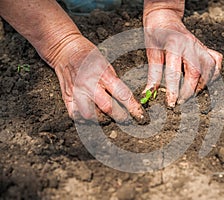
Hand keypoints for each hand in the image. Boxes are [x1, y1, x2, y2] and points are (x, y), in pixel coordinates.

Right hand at [0, 0, 145, 122]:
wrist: (65, 50)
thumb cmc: (88, 56)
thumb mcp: (107, 64)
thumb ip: (114, 82)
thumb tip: (126, 100)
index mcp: (103, 73)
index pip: (122, 94)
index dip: (133, 108)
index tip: (140, 116)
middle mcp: (89, 84)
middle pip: (107, 108)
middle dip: (120, 116)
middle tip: (125, 118)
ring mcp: (76, 91)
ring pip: (90, 115)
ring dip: (101, 119)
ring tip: (106, 116)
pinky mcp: (66, 96)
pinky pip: (75, 115)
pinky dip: (84, 119)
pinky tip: (90, 115)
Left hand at [143, 1, 222, 106]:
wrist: (165, 17)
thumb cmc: (156, 33)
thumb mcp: (151, 53)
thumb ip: (153, 75)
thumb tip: (148, 94)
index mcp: (173, 44)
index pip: (175, 72)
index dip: (174, 90)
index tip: (172, 103)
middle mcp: (190, 45)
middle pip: (196, 72)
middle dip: (189, 91)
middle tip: (181, 101)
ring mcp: (200, 46)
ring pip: (210, 68)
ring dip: (202, 84)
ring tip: (192, 93)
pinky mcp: (205, 47)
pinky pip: (216, 61)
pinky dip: (214, 73)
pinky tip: (204, 80)